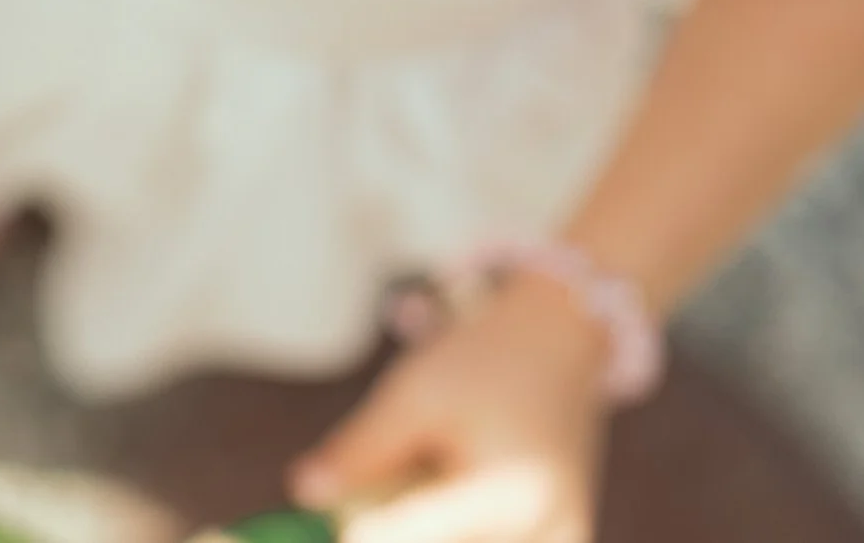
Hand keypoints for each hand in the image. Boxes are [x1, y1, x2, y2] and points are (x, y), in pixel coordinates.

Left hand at [292, 278, 611, 542]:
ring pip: (453, 540)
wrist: (560, 342)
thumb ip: (360, 452)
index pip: (402, 539)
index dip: (353, 531)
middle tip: (358, 497)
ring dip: (420, 521)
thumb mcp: (415, 394)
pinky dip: (452, 522)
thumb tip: (303, 492)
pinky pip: (482, 538)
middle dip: (386, 523)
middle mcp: (545, 539)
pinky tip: (450, 484)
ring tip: (429, 466)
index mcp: (507, 502)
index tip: (325, 520)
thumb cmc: (486, 359)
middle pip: (430, 542)